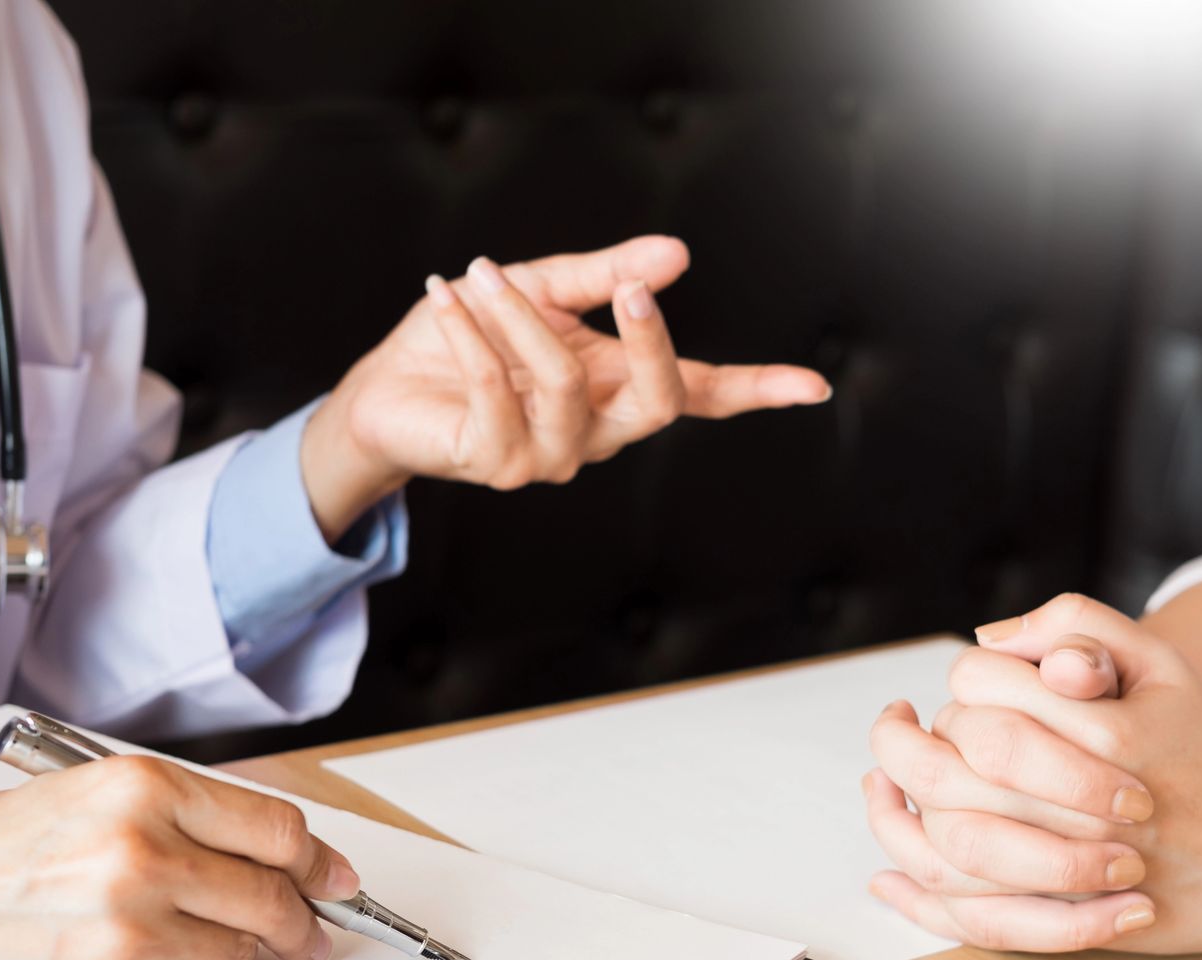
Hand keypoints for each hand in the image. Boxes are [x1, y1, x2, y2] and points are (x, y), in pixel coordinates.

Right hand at [0, 757, 358, 959]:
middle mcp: (143, 856)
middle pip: (273, 897)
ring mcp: (128, 933)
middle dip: (299, 921)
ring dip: (223, 952)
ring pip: (237, 953)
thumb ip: (177, 816)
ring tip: (157, 937)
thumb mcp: (77, 796)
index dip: (319, 862)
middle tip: (306, 934)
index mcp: (139, 790)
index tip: (337, 880)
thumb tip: (273, 853)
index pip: (279, 829)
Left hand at [298, 235, 831, 537]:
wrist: (387, 387)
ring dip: (521, 320)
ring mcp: (549, 458)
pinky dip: (469, 335)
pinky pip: (493, 393)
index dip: (758, 391)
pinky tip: (445, 296)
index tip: (814, 387)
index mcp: (619, 389)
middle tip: (630, 285)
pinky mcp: (494, 463)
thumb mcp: (543, 289)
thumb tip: (676, 254)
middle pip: (658, 404)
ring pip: (564, 387)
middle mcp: (597, 433)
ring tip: (481, 273)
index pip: (702, 395)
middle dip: (649, 341)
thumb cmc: (471, 338)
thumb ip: (605, 275)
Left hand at [867, 595, 1201, 953]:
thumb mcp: (1163, 661)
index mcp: (1102, 730)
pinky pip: (966, 914)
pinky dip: (915, 895)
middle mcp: (1082, 803)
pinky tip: (888, 871)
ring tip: (885, 786)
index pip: (980, 689)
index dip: (960, 682)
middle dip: (906, 743)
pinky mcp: (1063, 919)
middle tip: (898, 726)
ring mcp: (1071, 868)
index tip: (964, 686)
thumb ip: (1077, 625)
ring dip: (897, 811)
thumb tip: (983, 638)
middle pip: (948, 765)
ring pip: (946, 839)